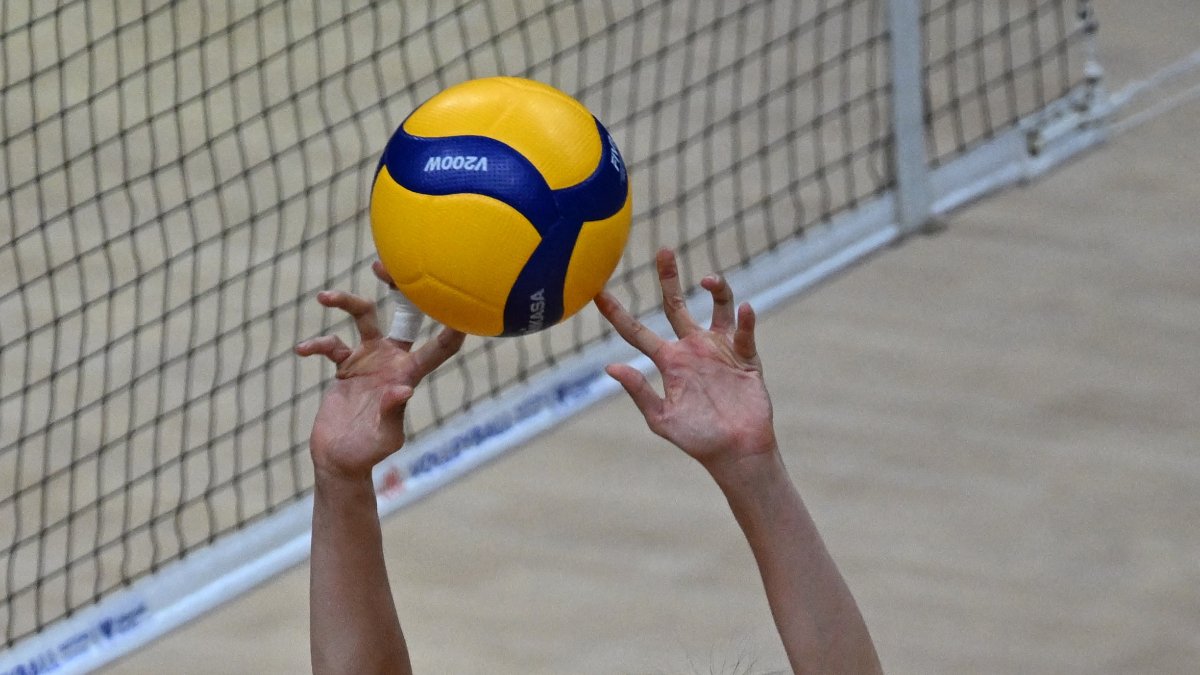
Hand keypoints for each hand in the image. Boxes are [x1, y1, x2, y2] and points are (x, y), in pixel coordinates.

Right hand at [296, 286, 463, 479]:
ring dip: (347, 302)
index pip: (439, 348)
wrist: (340, 460)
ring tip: (325, 297)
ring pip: (364, 317)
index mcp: (409, 374)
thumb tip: (402, 389)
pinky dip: (317, 344)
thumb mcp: (385, 437)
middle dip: (400, 288)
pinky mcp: (346, 366)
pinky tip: (302, 350)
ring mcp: (370, 360)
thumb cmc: (369, 453)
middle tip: (384, 265)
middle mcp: (393, 360)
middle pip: (403, 314)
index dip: (452, 329)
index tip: (459, 301)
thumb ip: (393, 412)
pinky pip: (332, 344)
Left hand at [595, 248, 775, 472]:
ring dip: (717, 290)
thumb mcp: (661, 418)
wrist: (735, 453)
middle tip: (664, 251)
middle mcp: (692, 349)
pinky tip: (744, 308)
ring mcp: (719, 350)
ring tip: (710, 279)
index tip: (598, 291)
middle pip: (676, 305)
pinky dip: (746, 319)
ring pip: (717, 308)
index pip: (636, 332)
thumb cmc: (697, 440)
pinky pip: (744, 332)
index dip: (617, 313)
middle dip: (669, 278)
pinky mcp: (745, 357)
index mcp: (668, 362)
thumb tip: (610, 367)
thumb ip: (639, 391)